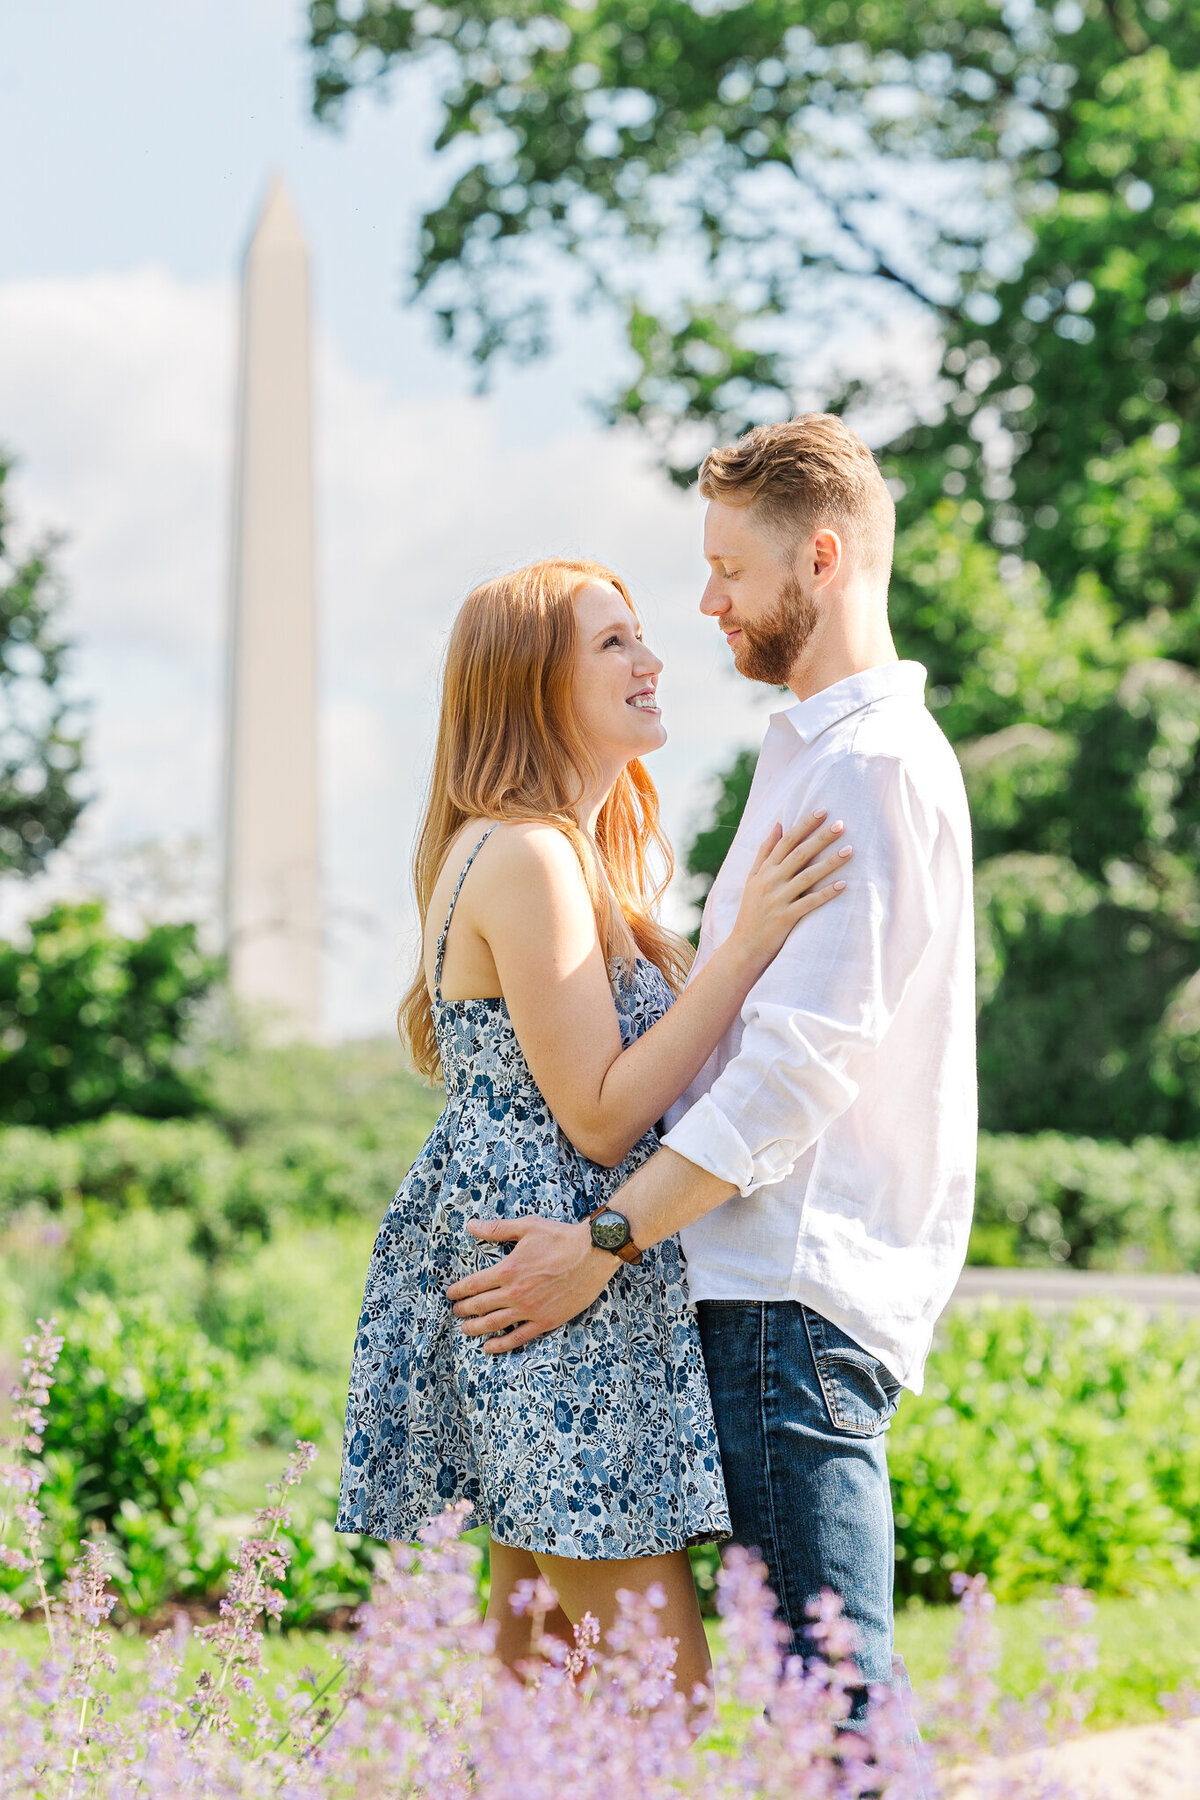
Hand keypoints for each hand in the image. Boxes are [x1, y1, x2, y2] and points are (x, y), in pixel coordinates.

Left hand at [447, 1218, 615, 1352]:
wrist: (593, 1254)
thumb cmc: (560, 1238)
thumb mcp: (527, 1227)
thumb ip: (497, 1229)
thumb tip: (471, 1225)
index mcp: (508, 1269)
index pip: (473, 1284)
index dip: (458, 1291)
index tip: (450, 1294)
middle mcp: (515, 1292)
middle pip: (479, 1306)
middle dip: (463, 1310)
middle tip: (455, 1312)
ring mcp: (530, 1309)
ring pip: (494, 1324)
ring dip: (475, 1328)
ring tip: (465, 1329)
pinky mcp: (546, 1320)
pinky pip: (518, 1337)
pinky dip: (501, 1344)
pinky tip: (489, 1347)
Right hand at [731, 809, 850, 974]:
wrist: (744, 946)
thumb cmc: (751, 911)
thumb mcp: (752, 878)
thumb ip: (765, 852)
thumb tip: (778, 824)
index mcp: (764, 870)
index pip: (786, 841)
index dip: (804, 825)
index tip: (823, 811)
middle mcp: (770, 881)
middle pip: (799, 854)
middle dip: (821, 838)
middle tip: (841, 824)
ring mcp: (778, 899)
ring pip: (807, 876)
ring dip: (830, 862)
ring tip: (850, 850)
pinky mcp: (786, 918)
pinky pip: (810, 903)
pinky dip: (826, 894)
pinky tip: (843, 885)